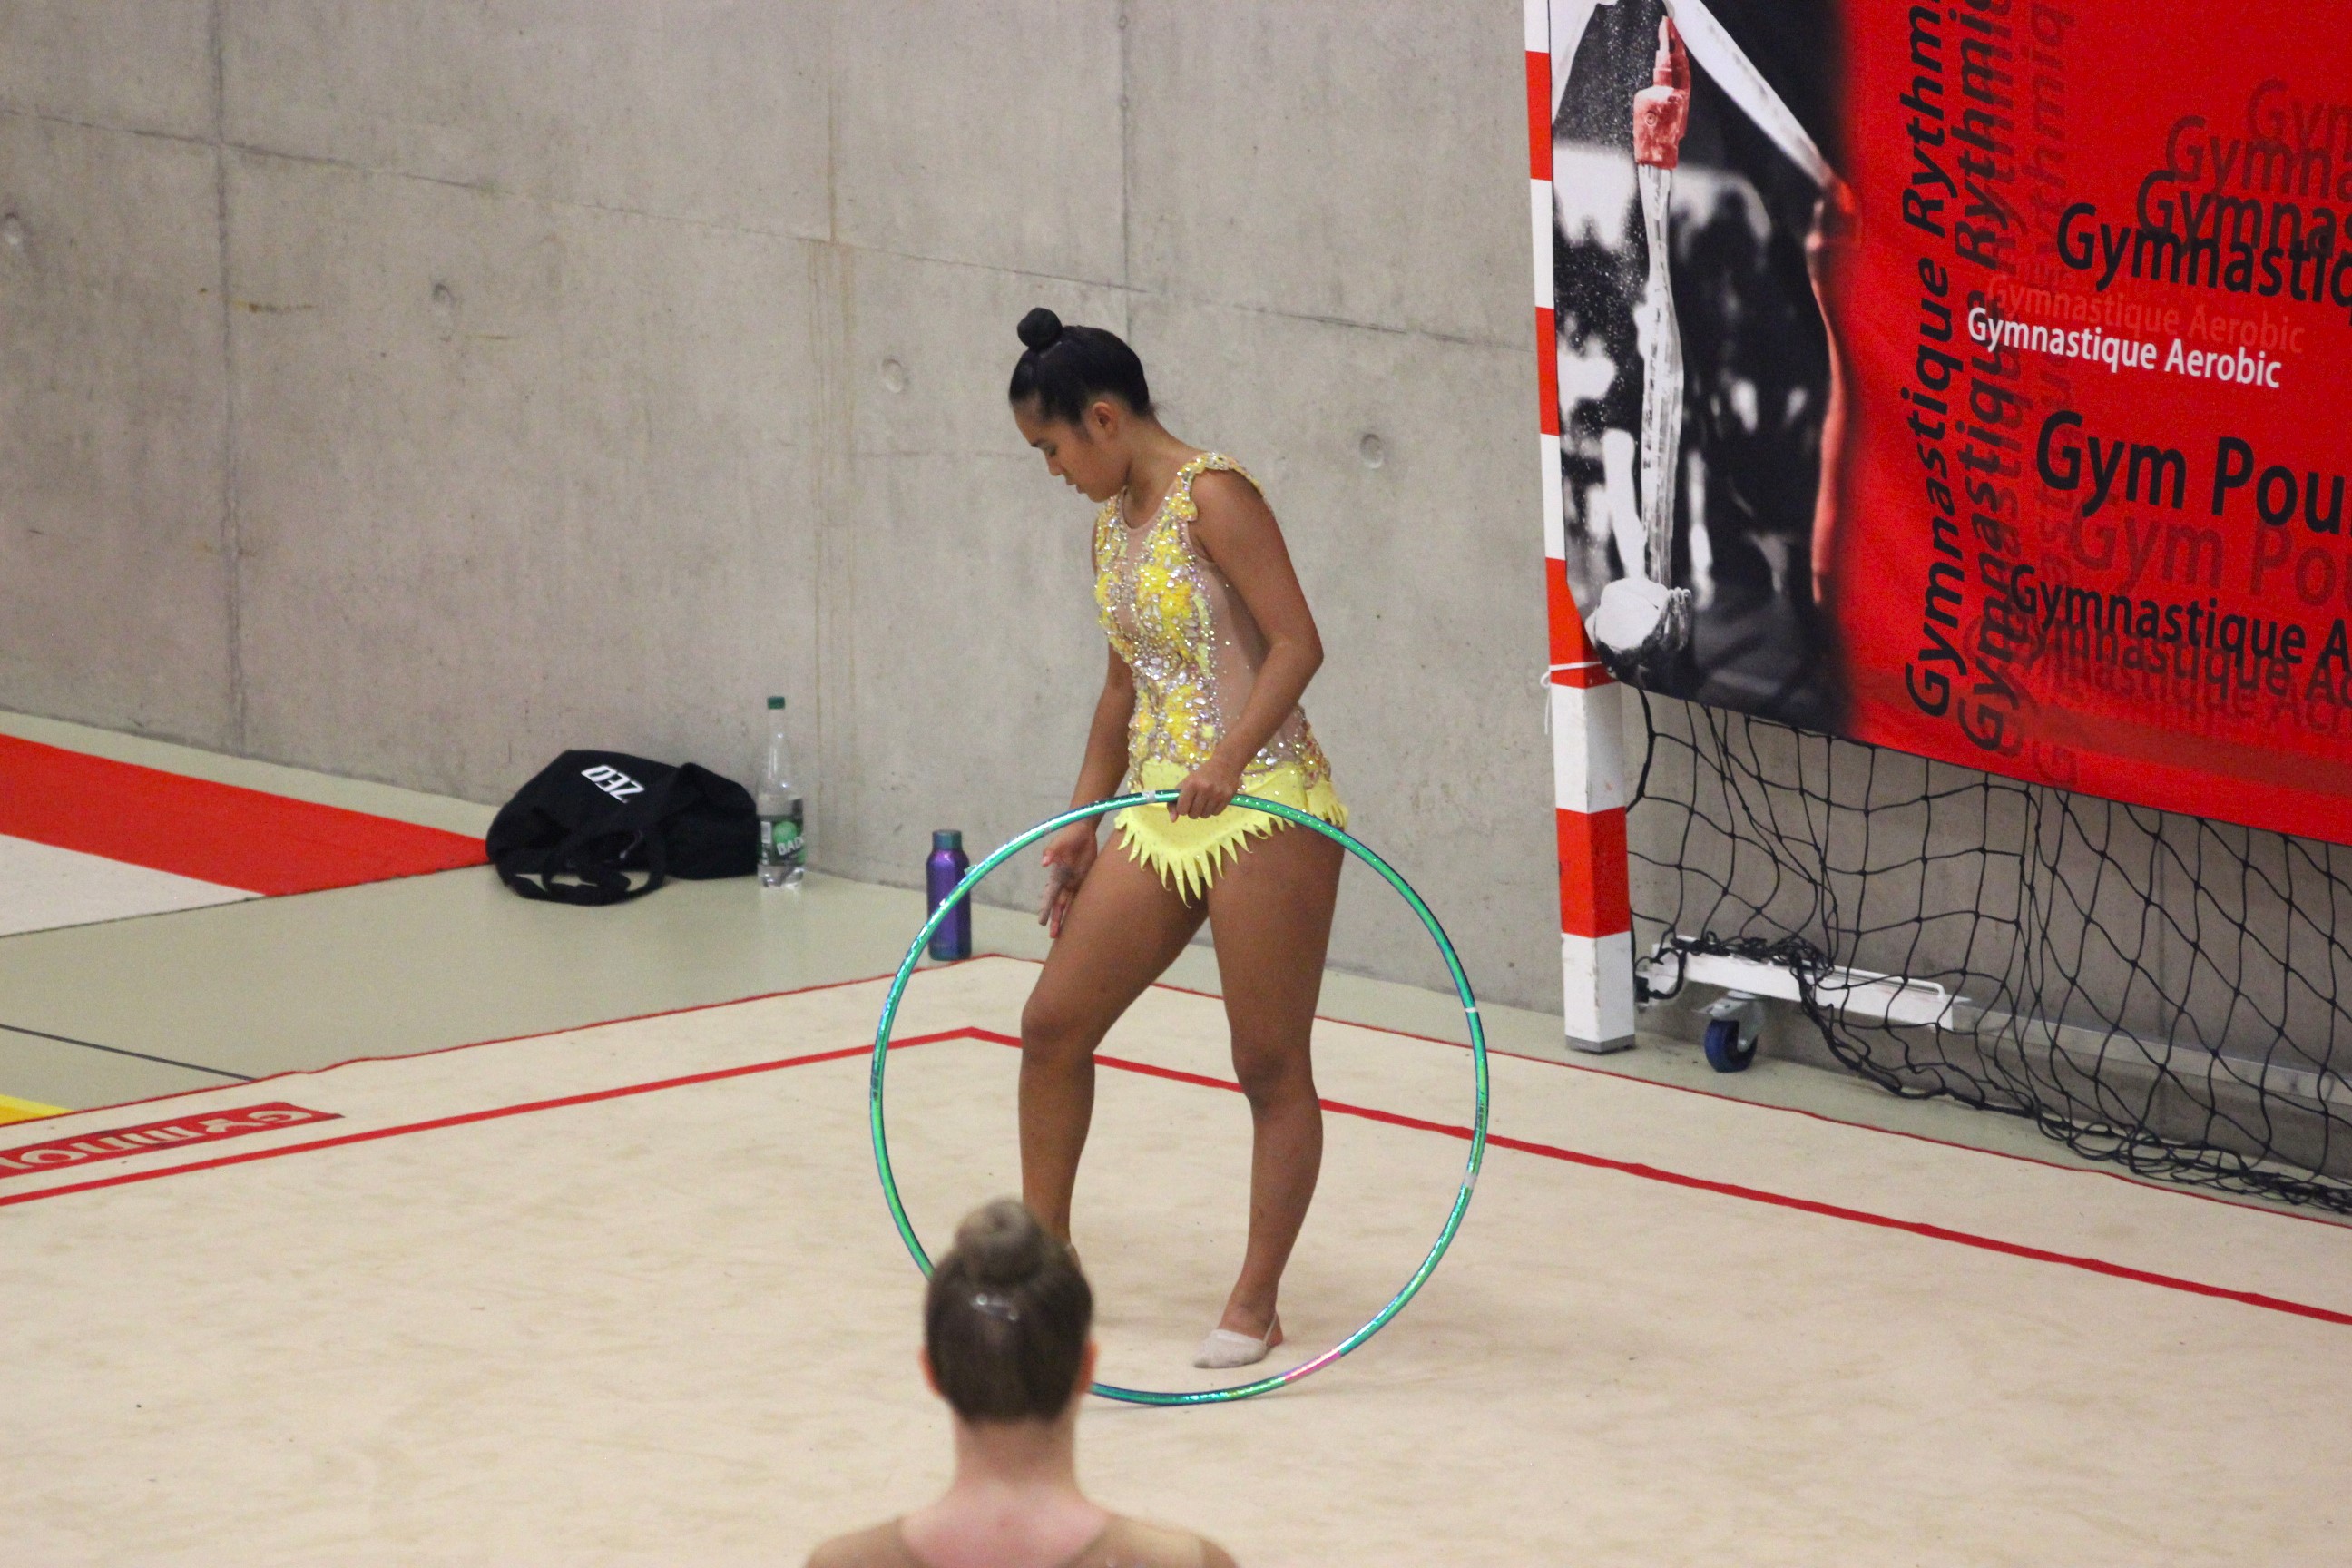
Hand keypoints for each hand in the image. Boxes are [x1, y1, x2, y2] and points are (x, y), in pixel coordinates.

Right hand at [1038, 821, 1098, 937]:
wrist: (1082, 830)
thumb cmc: (1069, 835)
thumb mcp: (1060, 842)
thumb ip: (1052, 851)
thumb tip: (1044, 863)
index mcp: (1056, 875)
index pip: (1050, 896)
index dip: (1046, 909)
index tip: (1041, 922)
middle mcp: (1064, 881)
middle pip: (1058, 904)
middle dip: (1055, 919)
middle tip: (1052, 935)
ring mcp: (1074, 882)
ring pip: (1069, 904)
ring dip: (1066, 918)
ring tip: (1063, 933)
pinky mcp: (1085, 879)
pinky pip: (1082, 897)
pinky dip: (1080, 908)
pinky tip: (1080, 919)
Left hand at [1169, 759, 1243, 820]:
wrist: (1225, 764)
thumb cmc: (1202, 775)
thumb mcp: (1185, 783)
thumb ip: (1174, 801)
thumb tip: (1172, 820)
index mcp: (1191, 784)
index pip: (1182, 809)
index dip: (1182, 808)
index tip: (1185, 802)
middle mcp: (1204, 789)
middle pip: (1193, 815)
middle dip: (1192, 810)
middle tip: (1196, 801)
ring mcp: (1217, 794)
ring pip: (1204, 816)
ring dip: (1203, 811)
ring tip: (1205, 800)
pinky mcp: (1227, 798)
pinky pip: (1215, 814)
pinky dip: (1212, 810)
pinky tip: (1214, 800)